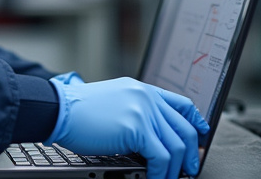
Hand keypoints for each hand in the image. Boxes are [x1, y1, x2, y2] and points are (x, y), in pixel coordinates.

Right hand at [48, 76, 209, 178]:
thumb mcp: (113, 102)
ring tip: (170, 178)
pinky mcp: (136, 128)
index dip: (196, 123)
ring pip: (176, 146)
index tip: (201, 136)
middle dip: (191, 153)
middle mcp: (146, 97)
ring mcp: (143, 111)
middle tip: (190, 169)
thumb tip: (152, 138)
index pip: (181, 104)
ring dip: (176, 169)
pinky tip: (156, 178)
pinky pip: (161, 157)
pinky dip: (162, 173)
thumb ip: (136, 112)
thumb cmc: (77, 111)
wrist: (59, 109)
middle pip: (184, 128)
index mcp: (142, 89)